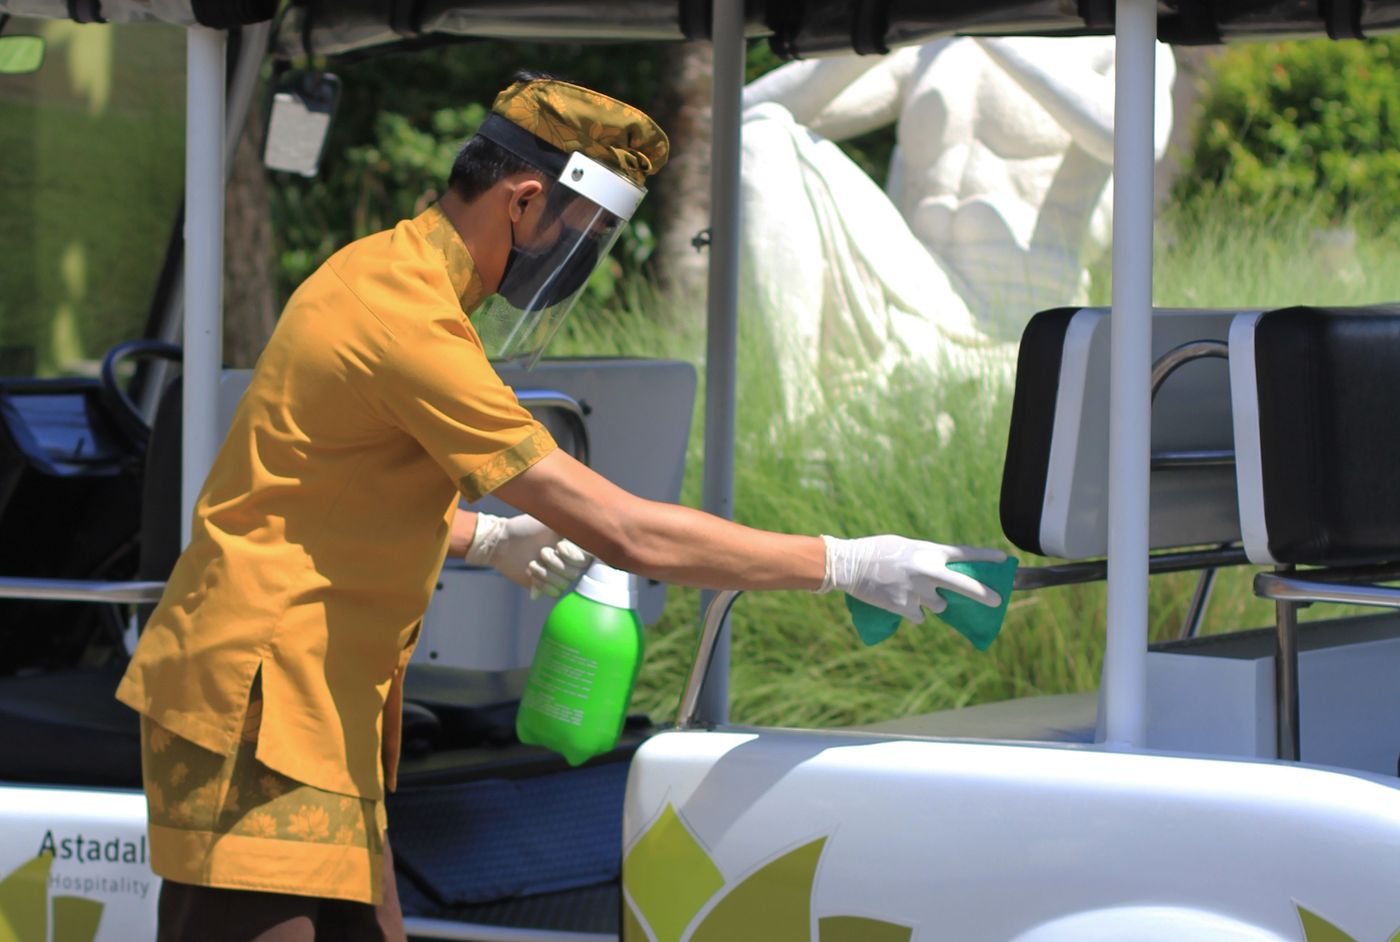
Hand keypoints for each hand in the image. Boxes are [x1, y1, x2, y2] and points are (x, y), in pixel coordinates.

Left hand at [465, 513, 591, 597]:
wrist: (502, 541)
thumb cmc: (526, 527)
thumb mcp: (550, 521)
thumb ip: (571, 525)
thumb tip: (589, 529)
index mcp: (572, 544)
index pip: (587, 558)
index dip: (573, 556)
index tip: (559, 546)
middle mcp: (566, 560)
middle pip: (575, 573)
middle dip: (556, 563)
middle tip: (542, 552)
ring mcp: (556, 574)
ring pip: (564, 584)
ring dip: (546, 573)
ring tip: (532, 563)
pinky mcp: (545, 585)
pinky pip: (555, 593)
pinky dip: (542, 584)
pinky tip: (530, 573)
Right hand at [817, 534, 1004, 621]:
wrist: (849, 565)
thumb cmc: (875, 551)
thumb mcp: (905, 547)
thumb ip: (926, 558)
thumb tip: (941, 574)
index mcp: (928, 552)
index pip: (964, 553)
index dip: (986, 556)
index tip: (1003, 559)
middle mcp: (928, 572)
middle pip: (965, 586)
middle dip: (984, 594)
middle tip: (999, 600)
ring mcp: (918, 592)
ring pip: (939, 605)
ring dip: (933, 602)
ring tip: (911, 591)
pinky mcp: (906, 608)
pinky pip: (920, 617)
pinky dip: (914, 612)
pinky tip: (900, 602)